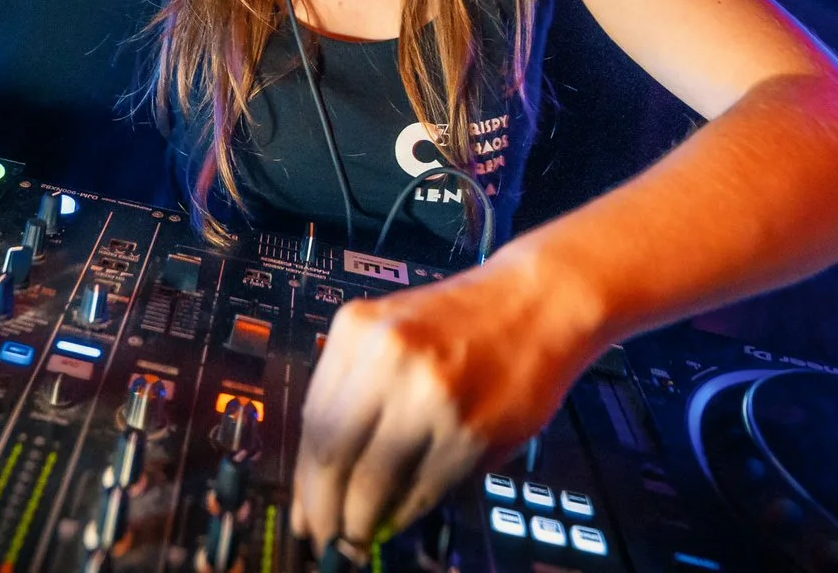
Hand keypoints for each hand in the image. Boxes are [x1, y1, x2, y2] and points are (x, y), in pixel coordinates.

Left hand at [291, 256, 599, 557]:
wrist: (537, 301)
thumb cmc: (463, 322)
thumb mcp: (392, 335)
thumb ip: (356, 395)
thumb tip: (321, 478)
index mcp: (357, 330)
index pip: (311, 421)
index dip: (303, 479)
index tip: (300, 510)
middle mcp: (388, 357)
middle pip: (332, 453)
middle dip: (323, 508)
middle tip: (323, 536)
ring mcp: (429, 393)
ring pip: (373, 479)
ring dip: (360, 520)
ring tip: (358, 536)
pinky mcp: (469, 428)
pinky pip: (423, 488)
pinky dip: (404, 513)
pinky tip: (398, 518)